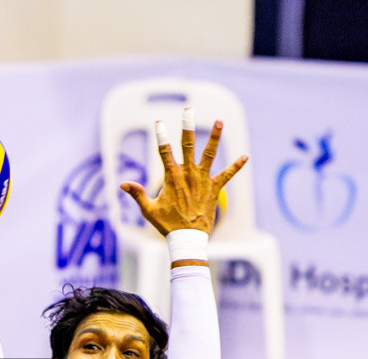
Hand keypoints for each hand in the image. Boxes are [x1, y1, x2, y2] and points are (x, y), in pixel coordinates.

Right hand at [121, 114, 246, 236]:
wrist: (187, 239)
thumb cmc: (167, 225)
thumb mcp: (148, 210)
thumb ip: (137, 193)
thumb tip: (122, 183)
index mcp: (171, 177)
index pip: (164, 151)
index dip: (161, 135)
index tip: (159, 121)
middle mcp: (188, 174)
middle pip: (187, 145)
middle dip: (187, 126)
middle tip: (188, 110)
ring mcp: (202, 180)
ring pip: (209, 154)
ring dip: (215, 137)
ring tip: (220, 121)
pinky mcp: (214, 189)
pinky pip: (227, 175)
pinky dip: (236, 166)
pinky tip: (246, 157)